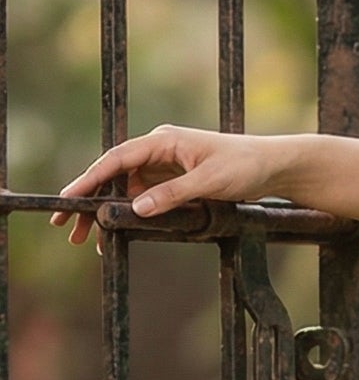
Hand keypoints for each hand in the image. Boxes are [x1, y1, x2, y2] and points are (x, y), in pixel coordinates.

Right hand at [52, 123, 287, 242]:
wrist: (272, 166)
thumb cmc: (244, 166)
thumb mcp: (209, 182)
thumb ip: (173, 195)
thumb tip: (136, 208)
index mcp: (163, 141)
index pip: (116, 159)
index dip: (88, 179)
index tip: (67, 198)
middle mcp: (159, 150)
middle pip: (112, 175)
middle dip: (87, 200)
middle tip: (64, 226)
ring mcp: (165, 165)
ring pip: (123, 188)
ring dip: (104, 211)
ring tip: (84, 239)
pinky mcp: (173, 179)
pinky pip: (141, 196)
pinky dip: (126, 213)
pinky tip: (114, 232)